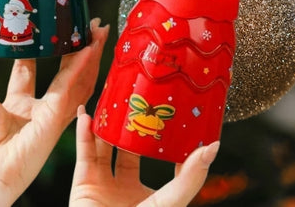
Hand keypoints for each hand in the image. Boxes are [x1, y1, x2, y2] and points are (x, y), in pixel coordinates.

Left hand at [0, 18, 108, 206]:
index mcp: (20, 103)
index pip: (35, 69)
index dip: (45, 49)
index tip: (52, 27)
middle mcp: (42, 107)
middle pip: (67, 71)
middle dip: (80, 48)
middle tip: (91, 26)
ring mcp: (54, 113)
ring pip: (78, 79)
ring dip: (90, 55)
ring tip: (99, 32)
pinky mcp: (58, 118)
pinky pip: (72, 88)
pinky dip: (82, 68)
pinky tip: (89, 50)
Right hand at [69, 106, 218, 206]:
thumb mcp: (171, 202)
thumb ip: (190, 176)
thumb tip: (212, 147)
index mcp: (149, 194)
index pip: (154, 156)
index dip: (158, 133)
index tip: (165, 109)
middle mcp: (124, 188)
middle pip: (126, 147)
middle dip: (129, 124)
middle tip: (134, 98)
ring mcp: (103, 186)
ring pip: (103, 146)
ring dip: (104, 124)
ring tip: (111, 100)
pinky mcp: (82, 185)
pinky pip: (83, 154)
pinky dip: (83, 134)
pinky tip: (87, 115)